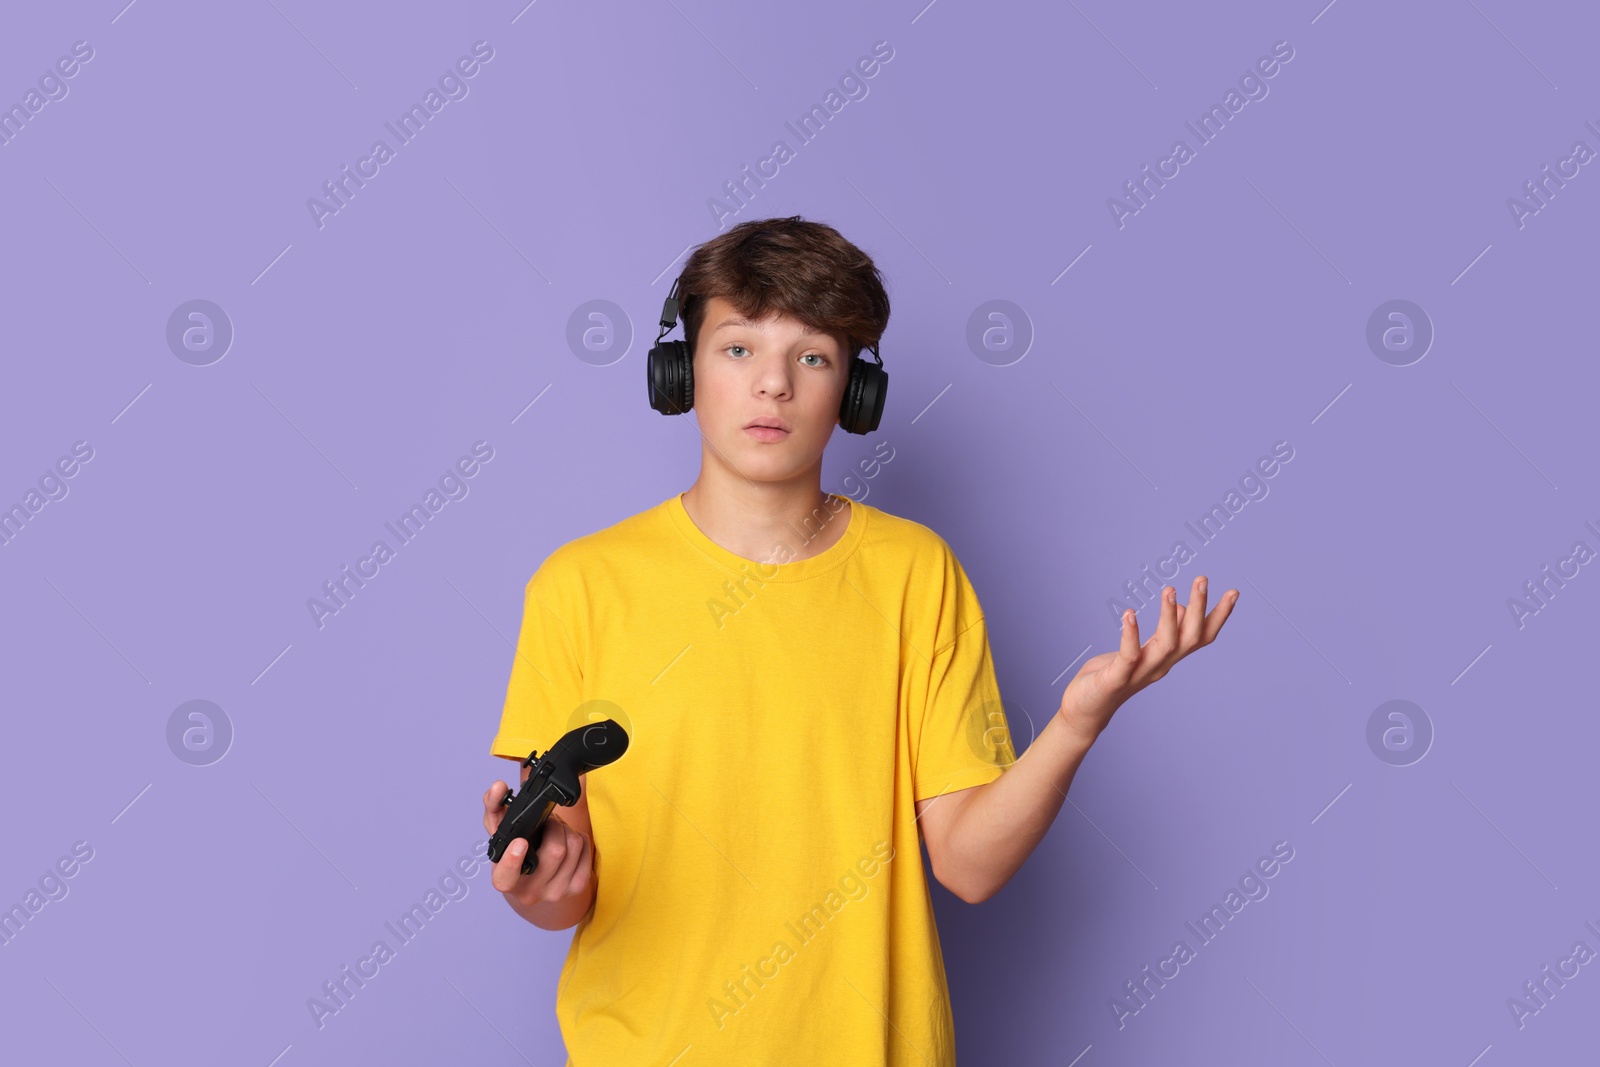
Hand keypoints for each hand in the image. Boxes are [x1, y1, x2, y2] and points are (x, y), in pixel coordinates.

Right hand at [482, 778, 592, 909]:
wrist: (532, 879)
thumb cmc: (513, 853)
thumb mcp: (499, 831)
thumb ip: (494, 806)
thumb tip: (498, 787)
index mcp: (504, 880)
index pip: (506, 877)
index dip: (513, 860)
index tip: (520, 843)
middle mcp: (529, 892)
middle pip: (555, 850)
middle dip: (553, 826)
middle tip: (546, 822)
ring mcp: (555, 892)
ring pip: (574, 846)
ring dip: (566, 829)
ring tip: (554, 831)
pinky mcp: (577, 886)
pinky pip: (586, 848)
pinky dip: (578, 837)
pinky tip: (566, 841)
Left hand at [1055, 575, 1238, 741]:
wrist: (1085, 711)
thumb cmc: (1113, 676)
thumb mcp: (1142, 650)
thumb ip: (1163, 633)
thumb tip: (1182, 607)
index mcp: (1166, 658)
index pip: (1200, 637)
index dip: (1218, 617)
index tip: (1233, 592)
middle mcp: (1159, 666)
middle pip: (1190, 638)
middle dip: (1199, 609)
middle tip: (1202, 579)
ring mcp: (1139, 674)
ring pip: (1165, 645)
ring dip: (1169, 617)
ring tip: (1169, 590)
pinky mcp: (1116, 679)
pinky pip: (1129, 656)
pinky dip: (1131, 635)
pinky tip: (1129, 613)